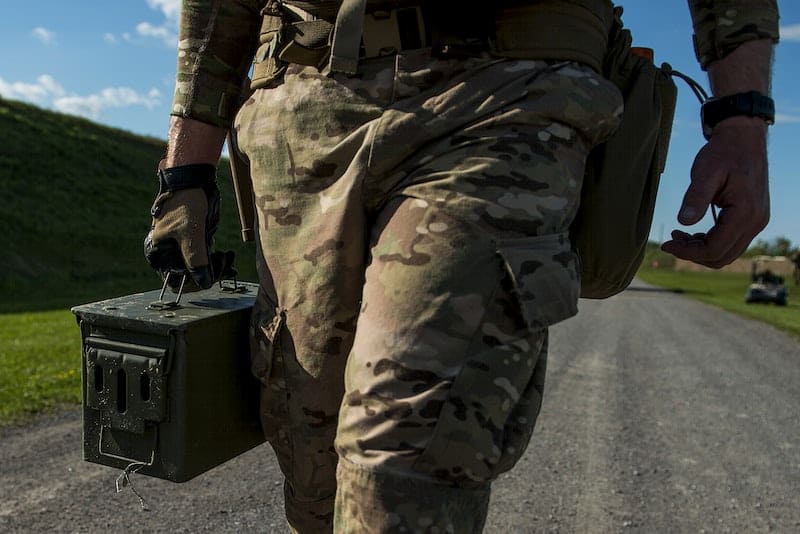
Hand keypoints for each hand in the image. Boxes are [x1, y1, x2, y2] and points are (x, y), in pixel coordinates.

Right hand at [143, 163, 235, 289]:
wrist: (195, 180)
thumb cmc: (187, 203)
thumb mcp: (192, 233)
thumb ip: (196, 259)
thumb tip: (203, 283)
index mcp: (159, 253)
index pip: (175, 281)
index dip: (194, 282)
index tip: (211, 276)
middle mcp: (168, 253)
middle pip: (189, 277)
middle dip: (209, 273)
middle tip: (225, 265)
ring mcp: (182, 248)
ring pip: (200, 269)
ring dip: (217, 268)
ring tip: (229, 259)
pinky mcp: (195, 242)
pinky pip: (206, 258)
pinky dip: (218, 261)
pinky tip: (228, 257)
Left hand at [661, 117, 769, 267]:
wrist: (744, 139)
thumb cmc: (723, 152)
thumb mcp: (705, 171)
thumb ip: (696, 196)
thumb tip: (684, 222)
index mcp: (745, 213)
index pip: (714, 249)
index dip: (687, 252)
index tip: (665, 243)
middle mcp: (755, 222)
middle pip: (721, 257)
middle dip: (693, 254)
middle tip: (671, 240)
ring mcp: (756, 222)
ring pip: (726, 253)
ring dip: (700, 250)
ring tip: (679, 235)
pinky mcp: (751, 219)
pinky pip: (730, 242)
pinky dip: (709, 243)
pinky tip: (691, 233)